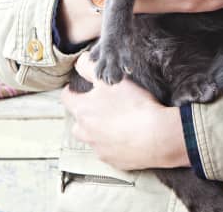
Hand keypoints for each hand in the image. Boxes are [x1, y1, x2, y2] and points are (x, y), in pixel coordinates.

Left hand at [61, 52, 188, 169]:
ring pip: (93, 137)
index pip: (67, 98)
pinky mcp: (113, 161)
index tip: (75, 88)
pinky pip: (108, 150)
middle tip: (101, 104)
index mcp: (83, 111)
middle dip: (85, 113)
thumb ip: (92, 68)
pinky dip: (114, 143)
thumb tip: (80, 61)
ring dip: (99, 130)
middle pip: (78, 122)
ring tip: (116, 120)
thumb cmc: (133, 106)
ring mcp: (99, 149)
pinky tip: (128, 134)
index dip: (71, 90)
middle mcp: (86, 133)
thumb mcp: (111, 79)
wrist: (156, 136)